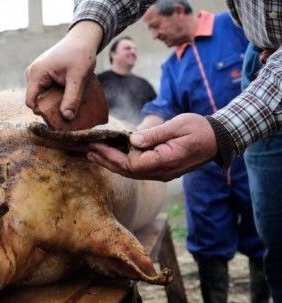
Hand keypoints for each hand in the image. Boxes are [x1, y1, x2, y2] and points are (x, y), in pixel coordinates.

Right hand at [25, 21, 102, 120]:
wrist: (84, 38)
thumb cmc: (80, 54)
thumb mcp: (78, 78)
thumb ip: (72, 98)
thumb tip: (67, 118)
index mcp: (36, 74)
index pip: (31, 103)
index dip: (44, 113)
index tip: (60, 117)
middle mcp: (32, 74)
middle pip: (37, 101)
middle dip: (51, 109)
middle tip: (69, 112)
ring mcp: (37, 74)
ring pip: (43, 97)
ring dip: (55, 102)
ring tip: (71, 102)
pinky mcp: (44, 75)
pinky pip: (47, 91)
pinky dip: (57, 96)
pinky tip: (69, 96)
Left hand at [87, 113, 217, 180]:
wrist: (219, 139)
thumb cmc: (200, 129)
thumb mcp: (178, 126)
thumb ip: (155, 134)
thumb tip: (133, 140)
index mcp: (165, 161)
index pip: (132, 164)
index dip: (112, 156)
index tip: (97, 144)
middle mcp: (162, 172)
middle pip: (127, 171)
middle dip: (106, 160)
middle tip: (87, 150)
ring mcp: (162, 173)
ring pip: (131, 172)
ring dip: (111, 163)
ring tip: (93, 153)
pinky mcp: (161, 169)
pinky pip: (137, 169)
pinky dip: (122, 163)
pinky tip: (111, 155)